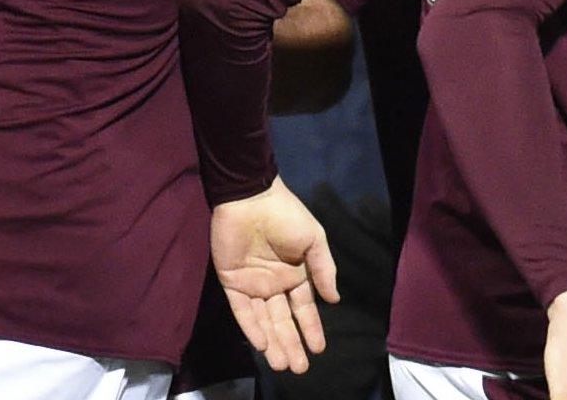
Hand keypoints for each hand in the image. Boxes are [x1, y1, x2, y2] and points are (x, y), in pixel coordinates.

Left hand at [210, 177, 339, 373]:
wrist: (252, 198)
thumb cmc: (286, 216)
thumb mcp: (314, 240)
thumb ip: (324, 270)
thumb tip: (335, 300)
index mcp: (296, 274)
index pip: (304, 308)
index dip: (311, 329)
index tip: (319, 349)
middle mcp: (275, 284)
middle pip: (283, 320)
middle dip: (292, 344)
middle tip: (300, 368)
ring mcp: (252, 284)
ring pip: (263, 320)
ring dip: (273, 342)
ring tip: (282, 365)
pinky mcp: (231, 281)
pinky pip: (242, 310)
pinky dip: (251, 327)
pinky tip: (262, 344)